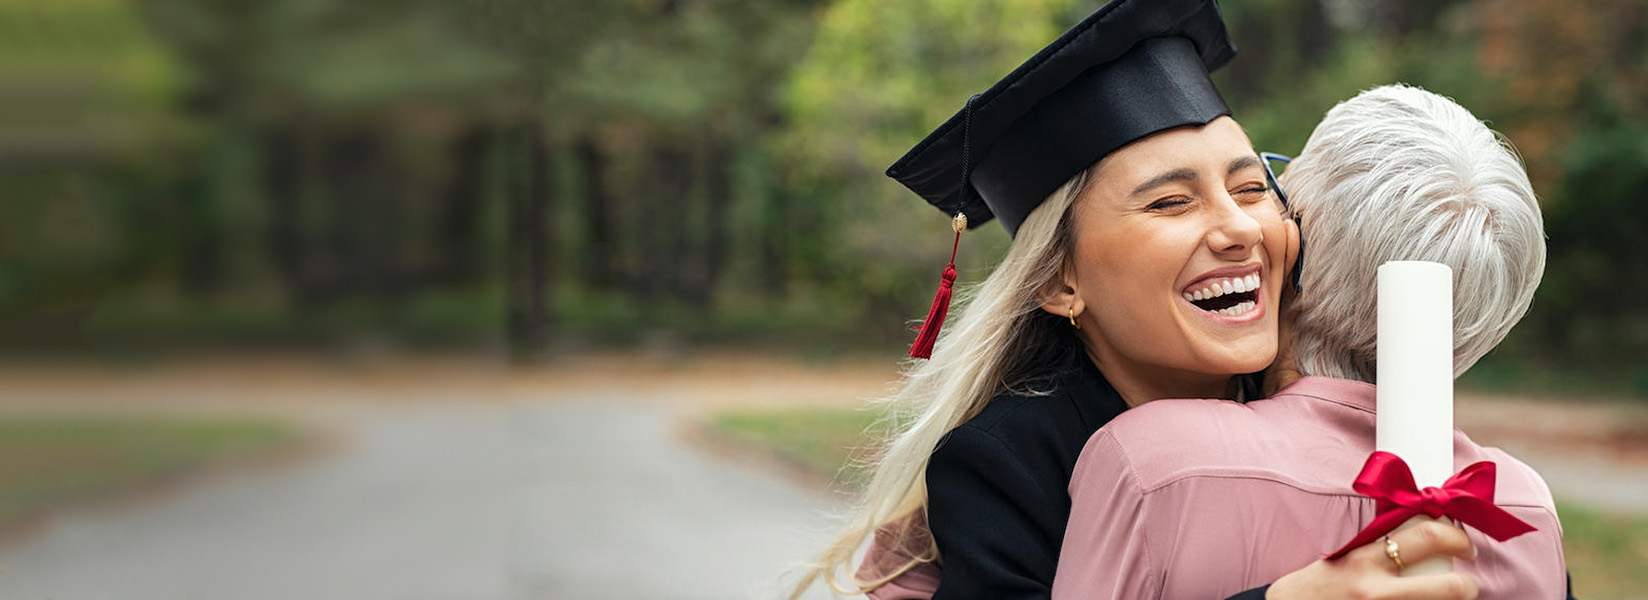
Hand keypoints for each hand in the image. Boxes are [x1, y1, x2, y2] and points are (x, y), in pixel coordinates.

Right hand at [1266, 520, 1479, 599]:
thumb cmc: (1321, 585)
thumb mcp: (1347, 555)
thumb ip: (1381, 544)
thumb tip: (1427, 532)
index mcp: (1367, 558)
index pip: (1428, 536)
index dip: (1457, 538)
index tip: (1464, 545)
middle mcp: (1377, 590)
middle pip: (1450, 587)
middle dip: (1469, 587)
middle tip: (1468, 585)